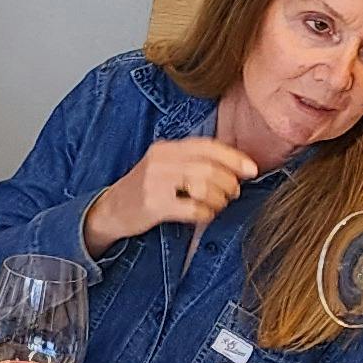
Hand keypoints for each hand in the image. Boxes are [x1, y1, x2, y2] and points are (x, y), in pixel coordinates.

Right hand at [86, 136, 263, 252]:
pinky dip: (205, 214)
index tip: (251, 170)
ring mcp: (155, 182)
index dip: (233, 157)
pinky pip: (193, 209)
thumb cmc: (146, 189)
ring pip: (203, 187)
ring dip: (218, 200)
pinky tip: (201, 215)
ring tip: (215, 205)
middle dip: (228, 183)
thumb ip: (194, 162)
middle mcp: (160, 161)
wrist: (110, 210)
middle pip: (208, 168)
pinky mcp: (153, 205)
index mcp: (166, 148)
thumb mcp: (165, 166)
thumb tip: (236, 169)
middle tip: (232, 194)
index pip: (207, 146)